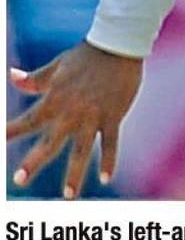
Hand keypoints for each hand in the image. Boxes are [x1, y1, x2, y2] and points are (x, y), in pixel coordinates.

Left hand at [7, 42, 142, 197]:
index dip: (11, 132)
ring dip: (74, 174)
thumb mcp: (57, 66)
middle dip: (34, 162)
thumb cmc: (87, 54)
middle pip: (49, 142)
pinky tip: (105, 178)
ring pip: (80, 150)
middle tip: (19, 180)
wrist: (118, 44)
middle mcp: (71, 112)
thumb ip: (36, 79)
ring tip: (68, 195)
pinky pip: (110, 143)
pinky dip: (108, 161)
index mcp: (54, 99)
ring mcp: (93, 116)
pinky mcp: (113, 116)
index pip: (28, 121)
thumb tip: (12, 77)